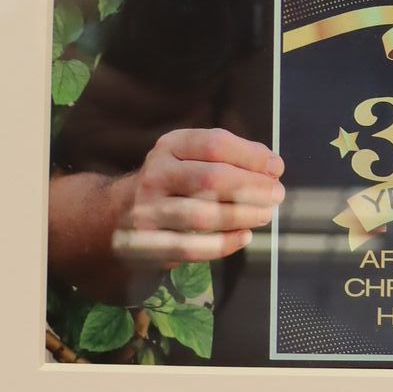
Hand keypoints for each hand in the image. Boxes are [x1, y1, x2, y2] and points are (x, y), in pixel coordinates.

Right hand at [111, 128, 284, 264]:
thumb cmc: (170, 184)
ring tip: (265, 215)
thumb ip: (228, 158)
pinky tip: (244, 236)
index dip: (251, 156)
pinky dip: (224, 243)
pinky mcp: (147, 244)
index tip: (277, 168)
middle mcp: (156, 174)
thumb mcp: (189, 159)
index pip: (214, 144)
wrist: (115, 215)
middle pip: (212, 179)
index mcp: (169, 147)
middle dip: (252, 188)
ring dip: (242, 216)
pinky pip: (192, 247)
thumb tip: (271, 166)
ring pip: (203, 215)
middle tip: (277, 195)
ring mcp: (148, 210)